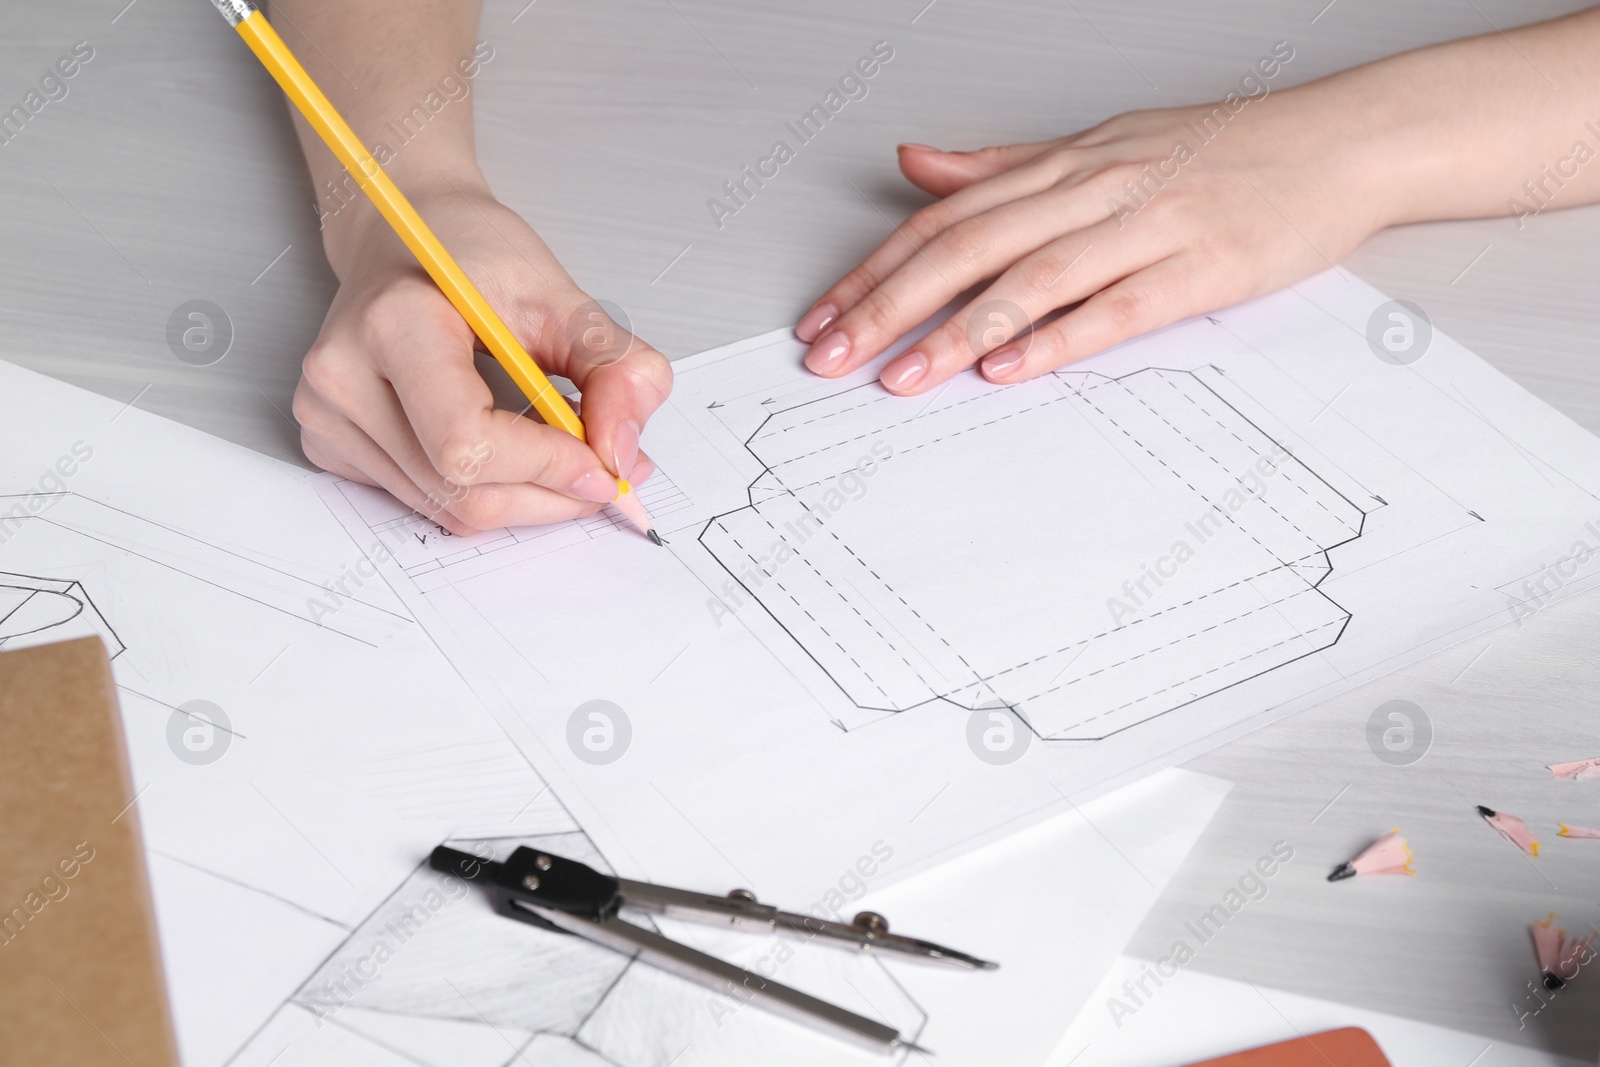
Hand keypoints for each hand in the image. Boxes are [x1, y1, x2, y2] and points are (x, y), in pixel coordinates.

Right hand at [293, 184, 671, 534]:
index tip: (606, 464)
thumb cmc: (474, 256)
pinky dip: (486, 491)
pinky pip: (428, 503)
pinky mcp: (331, 445)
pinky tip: (508, 446)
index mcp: (392, 325)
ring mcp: (327, 417)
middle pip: (462, 490)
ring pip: (451, 509)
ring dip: (527, 497)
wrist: (406, 238)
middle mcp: (343, 377)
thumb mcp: (561, 295)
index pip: (469, 443)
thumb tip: (623, 455)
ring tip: (565, 451)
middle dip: (551, 493)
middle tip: (605, 471)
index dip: (548, 466)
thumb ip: (614, 368)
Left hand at [795, 88, 1393, 392]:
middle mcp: (1093, 189)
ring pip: (1032, 279)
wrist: (1342, 142)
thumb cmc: (1220, 150)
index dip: (876, 269)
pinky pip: (1118, 307)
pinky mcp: (1202, 268)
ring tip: (901, 376)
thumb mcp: (1098, 145)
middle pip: (969, 248)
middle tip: (834, 355)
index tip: (824, 316)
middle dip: (890, 305)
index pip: (945, 219)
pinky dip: (1059, 338)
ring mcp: (1148, 225)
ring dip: (957, 332)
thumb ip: (1000, 166)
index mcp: (1062, 165)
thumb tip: (915, 162)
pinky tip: (1010, 368)